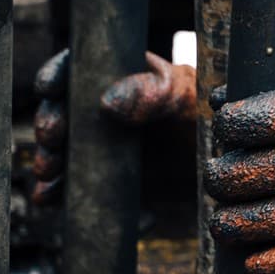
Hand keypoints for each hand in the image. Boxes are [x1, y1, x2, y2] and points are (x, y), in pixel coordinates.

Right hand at [29, 48, 198, 204]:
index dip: (56, 75)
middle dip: (49, 129)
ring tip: (50, 181)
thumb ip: (154, 92)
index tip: (47, 88)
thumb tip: (105, 103)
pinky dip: (67, 200)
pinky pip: (78, 193)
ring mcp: (102, 151)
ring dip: (50, 169)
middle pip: (62, 116)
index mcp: (119, 79)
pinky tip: (62, 203)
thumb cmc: (209, 120)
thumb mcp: (188, 98)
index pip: (78, 70)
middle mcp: (103, 115)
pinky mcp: (106, 185)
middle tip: (51, 141)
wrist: (227, 172)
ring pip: (62, 157)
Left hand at [205, 85, 274, 273]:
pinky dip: (266, 264)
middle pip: (250, 173)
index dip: (229, 127)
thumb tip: (216, 100)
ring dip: (230, 224)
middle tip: (219, 181)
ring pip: (265, 219)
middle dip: (221, 179)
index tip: (227, 132)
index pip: (257, 121)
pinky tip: (250, 263)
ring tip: (223, 222)